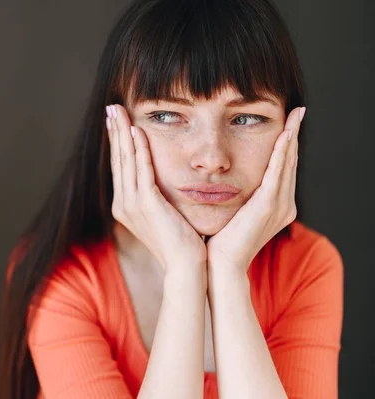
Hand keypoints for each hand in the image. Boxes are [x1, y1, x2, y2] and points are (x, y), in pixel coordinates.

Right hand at [106, 104, 206, 269]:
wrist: (187, 266)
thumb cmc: (181, 241)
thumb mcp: (165, 215)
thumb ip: (157, 196)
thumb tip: (162, 180)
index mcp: (125, 206)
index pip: (120, 167)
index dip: (117, 142)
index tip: (117, 121)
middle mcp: (123, 204)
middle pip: (117, 160)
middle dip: (114, 132)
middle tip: (112, 107)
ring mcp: (132, 204)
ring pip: (125, 160)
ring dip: (122, 133)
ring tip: (118, 111)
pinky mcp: (146, 204)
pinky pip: (141, 170)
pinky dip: (138, 149)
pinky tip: (137, 131)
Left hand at [206, 106, 305, 272]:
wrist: (220, 264)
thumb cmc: (219, 240)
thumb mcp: (232, 212)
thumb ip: (237, 195)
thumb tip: (225, 178)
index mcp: (275, 206)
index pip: (282, 169)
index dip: (285, 146)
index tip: (287, 124)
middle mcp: (283, 205)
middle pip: (289, 163)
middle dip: (292, 136)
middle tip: (297, 112)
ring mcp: (279, 206)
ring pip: (287, 164)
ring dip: (291, 138)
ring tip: (295, 116)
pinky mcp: (269, 206)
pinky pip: (278, 173)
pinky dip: (282, 153)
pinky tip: (285, 135)